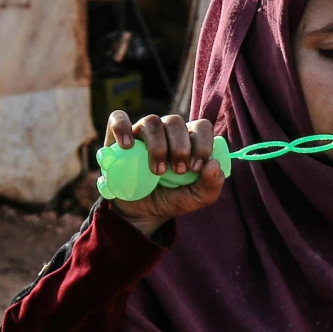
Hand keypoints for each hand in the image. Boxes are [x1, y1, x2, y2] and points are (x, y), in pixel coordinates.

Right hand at [106, 112, 224, 233]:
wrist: (141, 212)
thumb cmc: (171, 199)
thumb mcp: (195, 198)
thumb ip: (211, 185)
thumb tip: (214, 164)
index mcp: (189, 139)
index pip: (201, 127)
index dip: (201, 144)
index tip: (196, 168)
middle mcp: (166, 131)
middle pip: (175, 121)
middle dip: (180, 148)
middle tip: (177, 172)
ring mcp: (142, 131)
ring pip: (151, 121)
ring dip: (157, 146)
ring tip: (157, 171)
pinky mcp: (118, 136)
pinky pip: (118, 119)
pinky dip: (122, 128)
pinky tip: (128, 147)